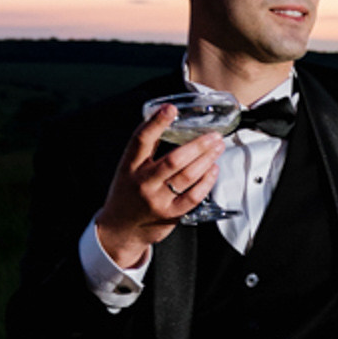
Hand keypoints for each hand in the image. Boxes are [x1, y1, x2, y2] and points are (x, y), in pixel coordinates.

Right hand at [94, 107, 225, 269]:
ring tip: (217, 148)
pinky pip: (193, 196)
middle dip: (198, 145)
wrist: (120, 229)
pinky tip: (213, 170)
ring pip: (187, 176)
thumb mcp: (128, 170)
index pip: (141, 140)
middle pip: (173, 159)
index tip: (171, 109)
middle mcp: (142, 182)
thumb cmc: (127, 195)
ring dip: (206, 160)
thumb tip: (172, 125)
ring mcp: (156, 199)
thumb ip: (146, 151)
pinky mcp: (170, 214)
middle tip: (213, 135)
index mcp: (129, 166)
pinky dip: (206, 181)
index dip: (156, 122)